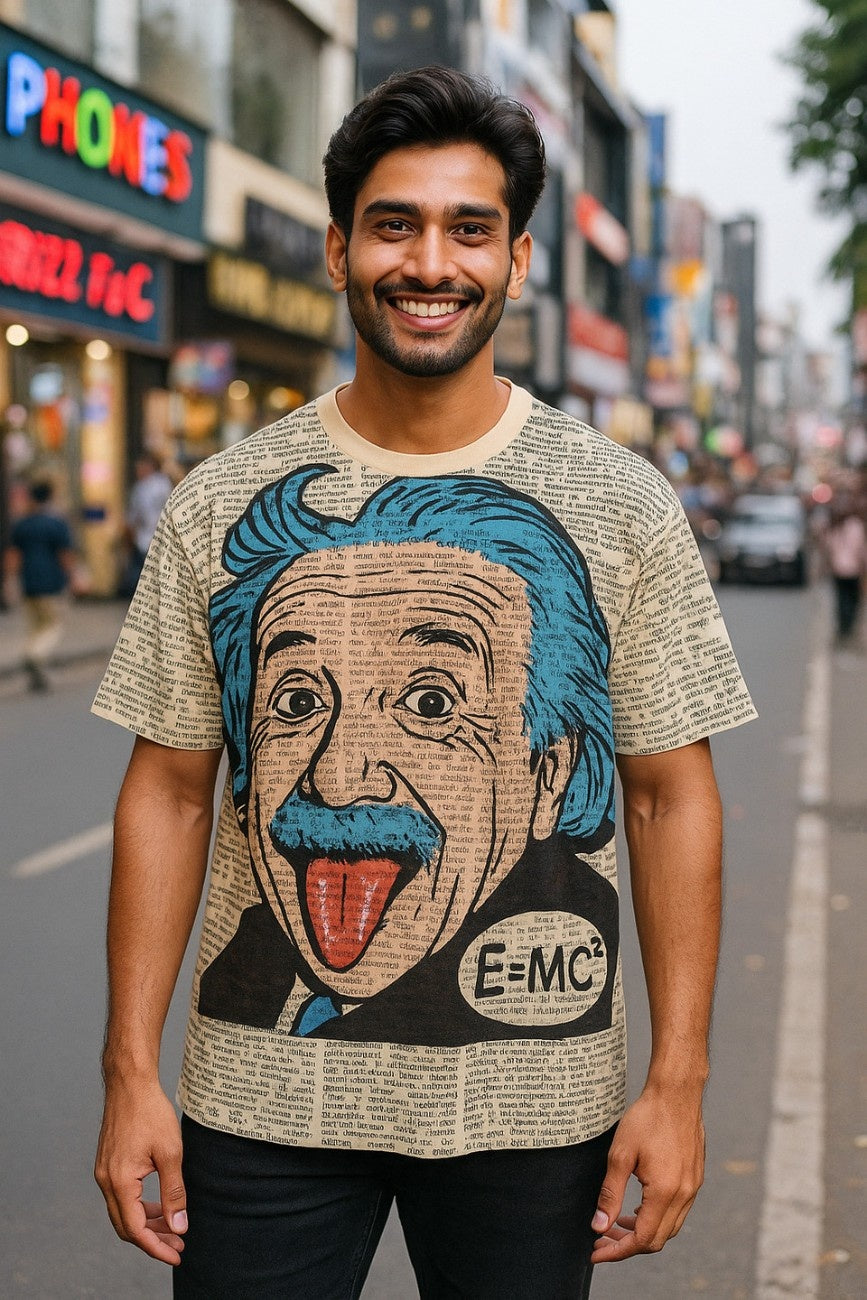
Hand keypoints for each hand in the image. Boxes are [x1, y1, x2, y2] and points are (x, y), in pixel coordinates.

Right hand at [94, 1075, 187, 1264]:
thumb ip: (174, 1192)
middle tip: (178, 1245)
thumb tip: (179, 1226)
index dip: (156, 1247)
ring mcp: (104, 1173)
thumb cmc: (151, 1112)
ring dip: (146, 1225)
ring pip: (123, 1213)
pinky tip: (159, 1207)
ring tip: (172, 1229)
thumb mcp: (170, 1153)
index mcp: (119, 1182)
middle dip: (152, 1240)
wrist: (130, 1084)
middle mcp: (106, 1181)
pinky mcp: (108, 1165)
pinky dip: (140, 1208)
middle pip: (126, 1226)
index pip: (135, 1229)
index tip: (177, 1255)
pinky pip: (121, 1198)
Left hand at [590, 1083, 704, 1262]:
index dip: (617, 1251)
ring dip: (642, 1232)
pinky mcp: (694, 1178)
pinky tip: (638, 1208)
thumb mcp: (620, 1154)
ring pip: (668, 1228)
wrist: (676, 1093)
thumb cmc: (647, 1118)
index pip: (641, 1239)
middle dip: (627, 1245)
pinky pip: (676, 1212)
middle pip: (656, 1239)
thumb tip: (599, 1226)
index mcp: (665, 1192)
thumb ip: (610, 1194)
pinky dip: (655, 1218)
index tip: (597, 1252)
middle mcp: (684, 1195)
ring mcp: (692, 1187)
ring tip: (615, 1225)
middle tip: (602, 1239)